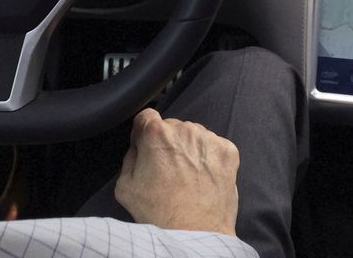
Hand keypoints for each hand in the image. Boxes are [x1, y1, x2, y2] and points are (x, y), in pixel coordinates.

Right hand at [114, 109, 239, 235]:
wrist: (194, 234)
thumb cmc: (160, 214)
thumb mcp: (125, 186)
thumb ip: (130, 156)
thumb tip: (138, 146)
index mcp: (157, 133)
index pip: (146, 117)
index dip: (143, 132)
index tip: (146, 146)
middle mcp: (184, 129)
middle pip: (172, 127)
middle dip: (168, 143)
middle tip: (167, 170)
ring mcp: (209, 139)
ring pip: (194, 135)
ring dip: (190, 149)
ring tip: (187, 178)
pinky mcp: (228, 151)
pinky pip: (214, 147)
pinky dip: (209, 159)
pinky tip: (203, 178)